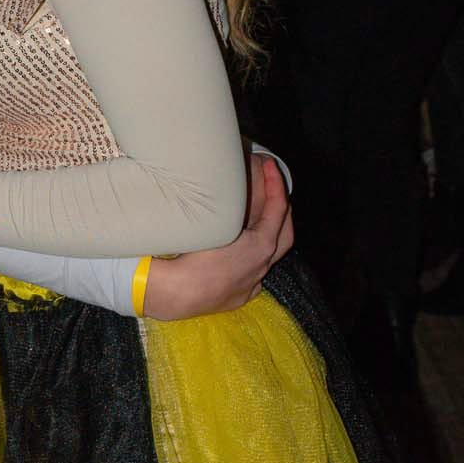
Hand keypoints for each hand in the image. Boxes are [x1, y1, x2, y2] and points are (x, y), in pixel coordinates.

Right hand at [144, 155, 292, 318]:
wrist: (178, 292)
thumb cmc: (192, 254)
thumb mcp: (214, 219)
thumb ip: (229, 199)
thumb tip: (228, 178)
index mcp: (262, 245)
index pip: (278, 207)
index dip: (276, 183)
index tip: (271, 165)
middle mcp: (262, 265)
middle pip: (285, 234)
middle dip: (283, 211)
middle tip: (274, 193)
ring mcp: (252, 284)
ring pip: (269, 258)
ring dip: (268, 238)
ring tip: (258, 224)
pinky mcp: (238, 297)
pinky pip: (253, 276)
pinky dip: (252, 261)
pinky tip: (240, 256)